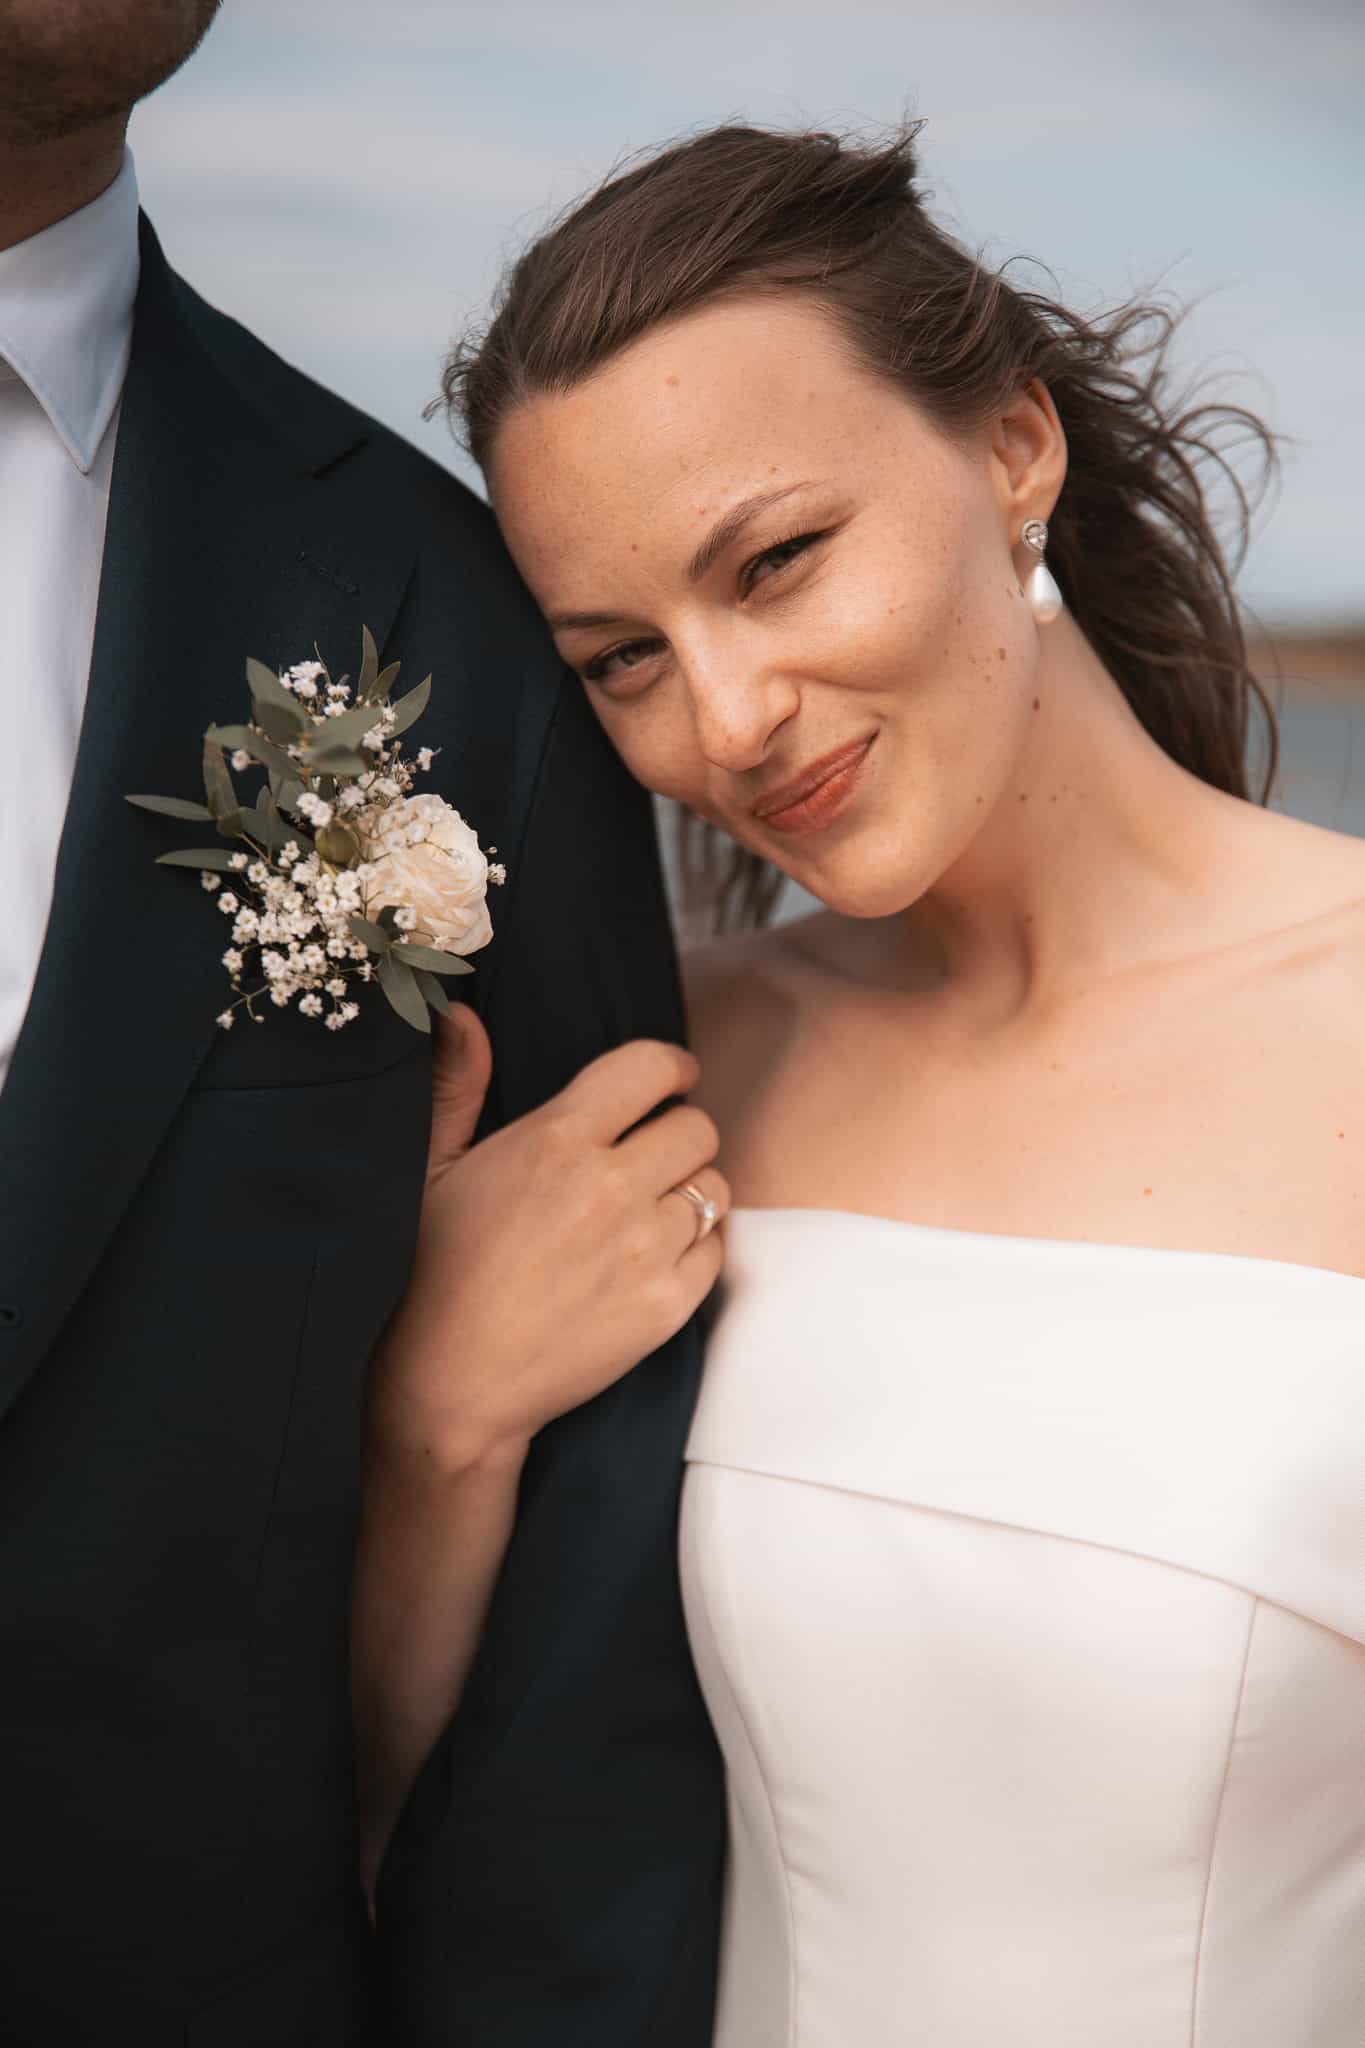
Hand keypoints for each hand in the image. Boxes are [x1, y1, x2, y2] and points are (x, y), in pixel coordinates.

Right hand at [372, 1003, 727, 1467]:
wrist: (449, 1387)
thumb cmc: (429, 1273)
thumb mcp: (430, 1170)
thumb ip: (458, 1087)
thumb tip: (462, 1015)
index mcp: (554, 1140)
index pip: (651, 1068)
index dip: (671, 1068)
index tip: (671, 1079)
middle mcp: (609, 1187)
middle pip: (697, 1127)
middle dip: (678, 1134)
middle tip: (649, 1156)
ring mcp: (643, 1251)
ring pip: (715, 1188)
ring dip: (690, 1192)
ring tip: (646, 1211)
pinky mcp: (665, 1308)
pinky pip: (717, 1251)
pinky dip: (696, 1249)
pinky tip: (652, 1258)